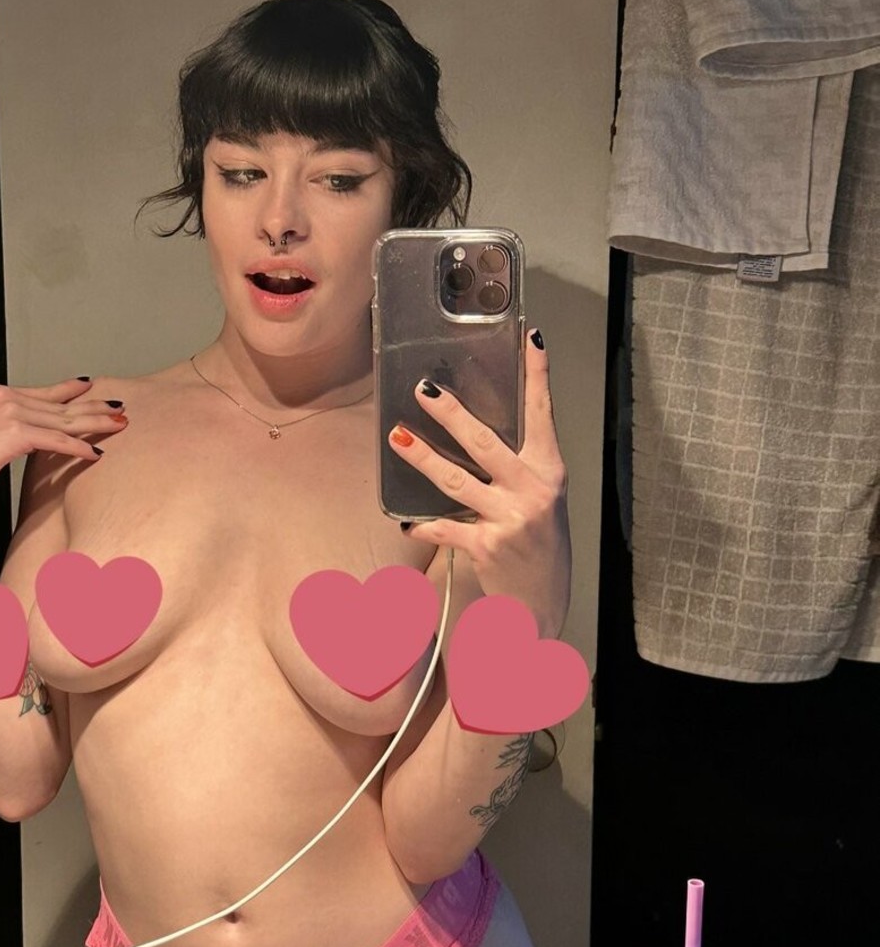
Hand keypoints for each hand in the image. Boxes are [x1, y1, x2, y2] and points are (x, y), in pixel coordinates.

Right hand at [0, 377, 127, 507]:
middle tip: (120, 408)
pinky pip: (57, 440)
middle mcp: (6, 397)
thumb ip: (7, 427)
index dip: (72, 390)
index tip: (92, 388)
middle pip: (62, 405)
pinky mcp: (16, 433)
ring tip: (119, 426)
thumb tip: (29, 433)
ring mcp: (11, 412)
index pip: (45, 392)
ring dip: (96, 424)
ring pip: (65, 420)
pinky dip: (79, 447)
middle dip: (95, 408)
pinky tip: (96, 453)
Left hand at [387, 329, 570, 637]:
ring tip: (397, 437)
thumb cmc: (540, 548)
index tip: (530, 339)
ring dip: (422, 457)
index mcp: (549, 472)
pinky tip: (407, 522)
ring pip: (456, 480)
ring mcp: (510, 518)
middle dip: (451, 413)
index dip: (537, 376)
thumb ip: (518, 471)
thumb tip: (475, 436)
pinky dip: (423, 524)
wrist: (543, 606)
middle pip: (485, 442)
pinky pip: (444, 527)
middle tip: (424, 389)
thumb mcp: (542, 502)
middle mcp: (533, 490)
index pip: (543, 414)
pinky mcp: (487, 545)